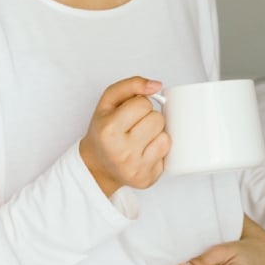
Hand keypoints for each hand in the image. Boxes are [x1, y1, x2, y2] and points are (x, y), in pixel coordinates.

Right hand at [79, 77, 169, 196]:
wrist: (97, 166)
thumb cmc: (104, 132)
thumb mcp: (108, 103)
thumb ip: (131, 85)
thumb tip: (157, 85)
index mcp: (109, 130)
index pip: (144, 103)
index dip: (139, 104)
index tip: (129, 113)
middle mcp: (122, 151)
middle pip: (157, 119)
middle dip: (149, 118)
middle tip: (135, 126)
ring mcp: (136, 168)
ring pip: (166, 137)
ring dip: (156, 134)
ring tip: (141, 138)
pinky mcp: (148, 179)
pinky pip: (167, 154)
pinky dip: (158, 150)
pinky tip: (144, 152)